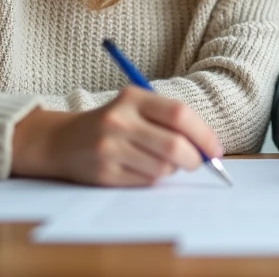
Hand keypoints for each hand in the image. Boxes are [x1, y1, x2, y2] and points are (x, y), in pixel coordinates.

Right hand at [11, 87, 222, 186]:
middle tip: (197, 162)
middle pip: (174, 146)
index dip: (204, 134)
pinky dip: (154, 178)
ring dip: (172, 169)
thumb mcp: (136, 107)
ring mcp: (110, 148)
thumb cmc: (112, 123)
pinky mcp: (104, 173)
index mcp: (133, 97)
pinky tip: (142, 168)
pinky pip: (146, 181)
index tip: (216, 149)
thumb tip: (209, 148)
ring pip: (163, 168)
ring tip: (161, 161)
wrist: (62, 141)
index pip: (179, 114)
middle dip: (194, 159)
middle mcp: (119, 121)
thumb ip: (170, 121)